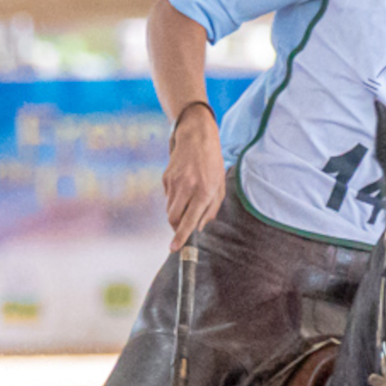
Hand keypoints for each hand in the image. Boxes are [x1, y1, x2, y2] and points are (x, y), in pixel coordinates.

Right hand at [163, 103, 225, 248]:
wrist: (196, 136)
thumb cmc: (212, 164)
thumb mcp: (219, 187)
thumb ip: (211, 210)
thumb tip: (198, 228)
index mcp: (204, 191)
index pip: (189, 220)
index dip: (181, 236)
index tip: (174, 249)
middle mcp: (188, 188)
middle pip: (173, 219)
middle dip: (176, 228)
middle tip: (183, 228)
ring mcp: (175, 182)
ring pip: (169, 210)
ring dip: (176, 214)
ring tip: (187, 203)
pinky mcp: (166, 178)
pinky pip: (168, 198)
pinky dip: (174, 200)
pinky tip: (183, 188)